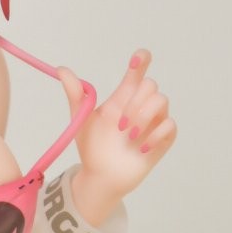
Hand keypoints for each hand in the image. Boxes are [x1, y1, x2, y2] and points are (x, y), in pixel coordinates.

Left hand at [58, 50, 176, 225]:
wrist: (100, 175)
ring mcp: (153, 122)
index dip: (141, 60)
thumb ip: (75, 94)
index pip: (137, 73)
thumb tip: (61, 69)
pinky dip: (155, 134)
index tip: (139, 57)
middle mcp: (140, 106)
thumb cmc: (91, 147)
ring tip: (129, 136)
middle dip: (136, 102)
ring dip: (144, 117)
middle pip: (151, 85)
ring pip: (162, 101)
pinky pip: (170, 125)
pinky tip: (141, 147)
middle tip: (120, 124)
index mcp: (122, 98)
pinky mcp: (163, 139)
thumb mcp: (81, 119)